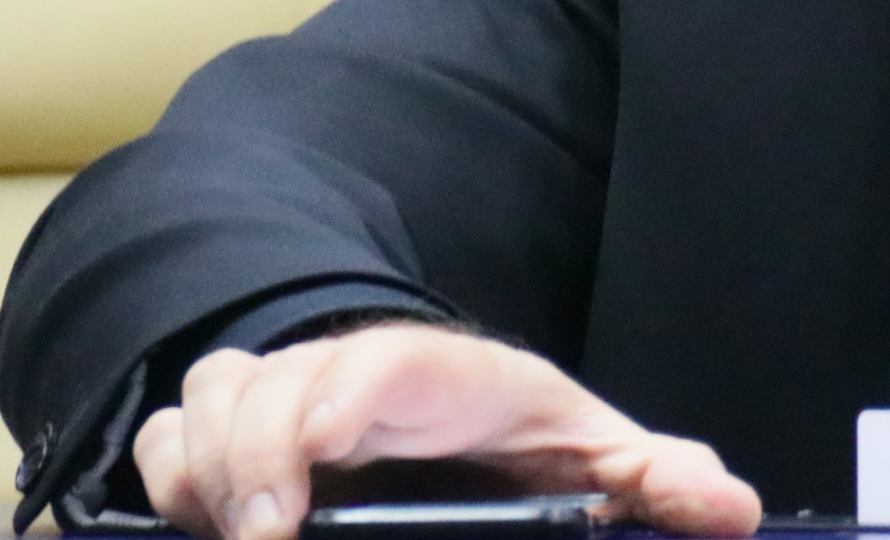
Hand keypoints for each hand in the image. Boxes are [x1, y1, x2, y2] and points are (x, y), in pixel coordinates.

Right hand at [132, 324, 760, 539]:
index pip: (382, 366)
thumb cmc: (526, 440)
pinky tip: (202, 532)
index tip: (310, 473)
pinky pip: (163, 440)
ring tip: (238, 532)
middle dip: (248, 457)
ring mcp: (282, 401)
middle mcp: (351, 374)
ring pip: (204, 402)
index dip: (336, 404)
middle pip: (267, 383)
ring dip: (201, 468)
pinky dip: (166, 482)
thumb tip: (726, 509)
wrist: (467, 417)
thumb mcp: (598, 458)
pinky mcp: (231, 441)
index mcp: (452, 378)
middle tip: (267, 537)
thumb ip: (660, 482)